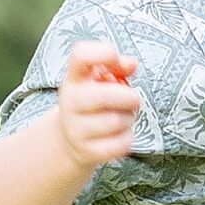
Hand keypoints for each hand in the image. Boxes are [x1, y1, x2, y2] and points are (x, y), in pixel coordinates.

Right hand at [57, 40, 139, 167]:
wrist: (71, 139)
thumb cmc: (94, 102)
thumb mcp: (101, 79)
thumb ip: (117, 66)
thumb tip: (131, 64)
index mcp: (75, 78)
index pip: (80, 55)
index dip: (103, 53)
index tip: (116, 60)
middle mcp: (70, 101)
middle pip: (102, 96)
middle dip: (128, 97)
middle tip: (133, 99)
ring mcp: (75, 128)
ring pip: (114, 122)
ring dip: (128, 118)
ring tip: (125, 117)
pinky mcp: (86, 151)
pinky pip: (117, 145)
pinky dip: (127, 139)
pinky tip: (122, 134)